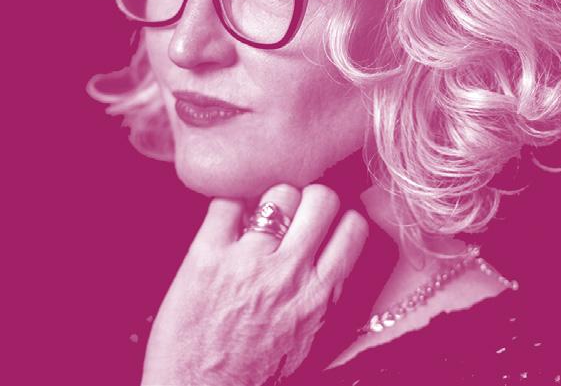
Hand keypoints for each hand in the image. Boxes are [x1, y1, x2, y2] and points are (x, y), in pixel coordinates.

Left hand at [140, 183, 368, 385]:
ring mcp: (248, 260)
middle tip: (295, 213)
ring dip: (272, 201)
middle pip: (322, 198)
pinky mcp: (207, 254)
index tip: (327, 222)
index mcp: (318, 295)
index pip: (353, 228)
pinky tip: (228, 221)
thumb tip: (334, 252)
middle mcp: (288, 272)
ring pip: (280, 192)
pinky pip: (227, 202)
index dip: (340, 218)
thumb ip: (323, 293)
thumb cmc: (252, 372)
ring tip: (258, 219)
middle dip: (311, 199)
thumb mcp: (306, 338)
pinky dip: (229, 204)